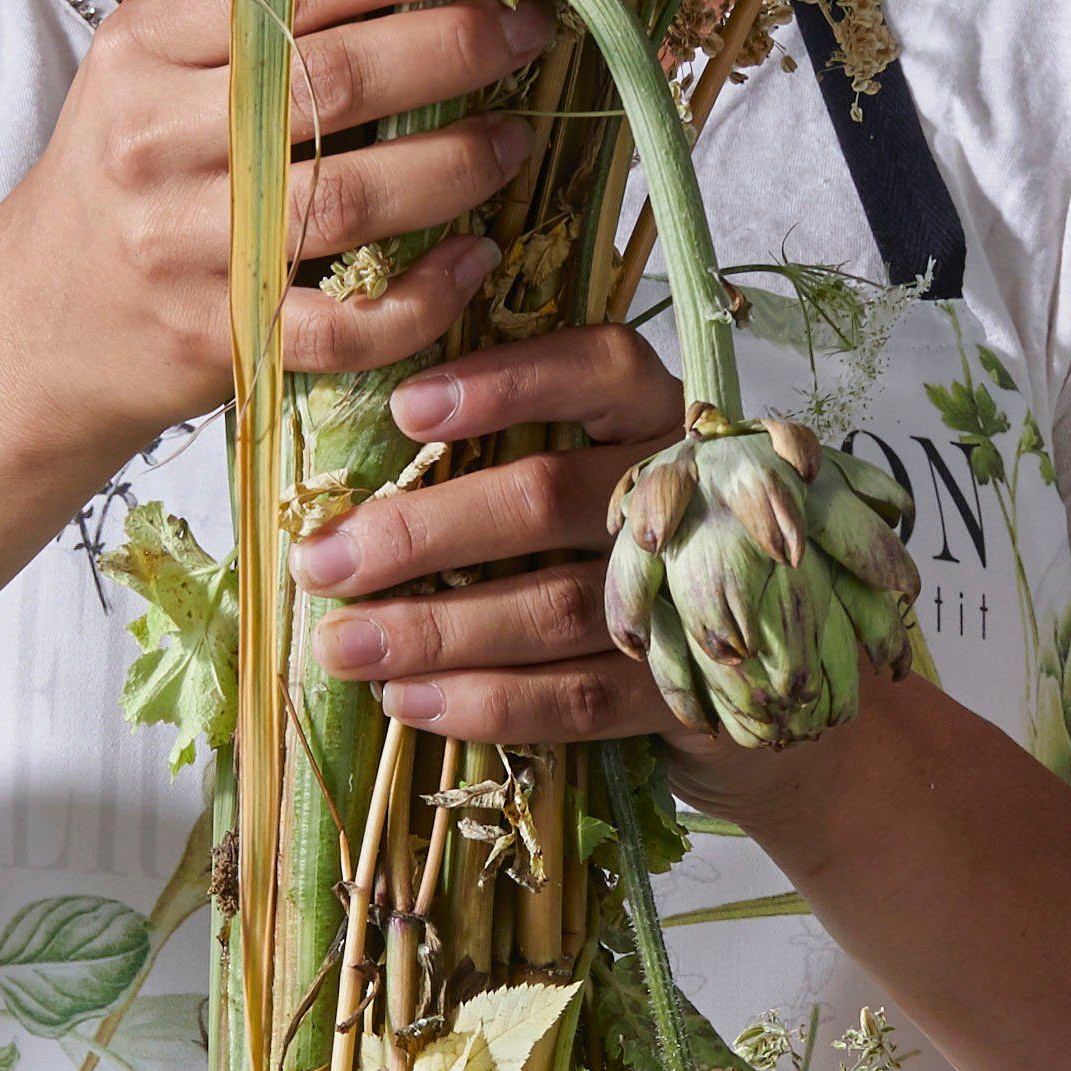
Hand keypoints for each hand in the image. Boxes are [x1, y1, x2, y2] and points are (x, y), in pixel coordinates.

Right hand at [0, 0, 552, 458]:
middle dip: (455, 49)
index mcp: (145, 47)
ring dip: (456, 166)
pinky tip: (469, 260)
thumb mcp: (157, 67)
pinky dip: (423, 296)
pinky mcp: (217, 337)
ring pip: (350, 198)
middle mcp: (154, 137)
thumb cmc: (131, 173)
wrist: (40, 321)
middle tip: (528, 34)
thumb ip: (257, 15)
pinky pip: (344, 324)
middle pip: (336, 82)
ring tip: (512, 140)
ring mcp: (183, 243)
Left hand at [288, 323, 688, 749]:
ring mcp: (697, 595)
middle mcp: (688, 492)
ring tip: (343, 646)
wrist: (749, 680)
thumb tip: (357, 478)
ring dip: (435, 631)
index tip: (404, 411)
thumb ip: (499, 457)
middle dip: (420, 533)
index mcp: (655, 416)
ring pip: (554, 605)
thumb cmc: (615, 557)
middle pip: (548, 495)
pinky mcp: (691, 692)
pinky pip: (577, 698)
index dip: (505, 382)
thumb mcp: (573, 483)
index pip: (598, 368)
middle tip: (321, 563)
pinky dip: (486, 702)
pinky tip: (409, 701)